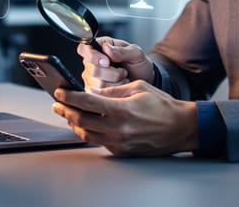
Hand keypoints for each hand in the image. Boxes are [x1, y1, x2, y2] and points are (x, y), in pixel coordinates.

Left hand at [52, 81, 197, 155]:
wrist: (181, 128)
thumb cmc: (163, 106)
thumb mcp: (139, 87)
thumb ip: (114, 89)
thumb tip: (94, 91)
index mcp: (121, 110)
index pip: (86, 102)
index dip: (69, 96)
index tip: (60, 91)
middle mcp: (118, 128)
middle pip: (81, 119)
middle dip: (65, 110)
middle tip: (58, 103)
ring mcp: (118, 142)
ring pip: (86, 133)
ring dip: (74, 122)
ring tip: (68, 113)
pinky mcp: (121, 151)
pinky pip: (98, 141)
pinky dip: (88, 132)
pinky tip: (85, 124)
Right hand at [77, 36, 154, 89]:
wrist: (143, 80)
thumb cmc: (138, 64)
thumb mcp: (136, 53)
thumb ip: (122, 51)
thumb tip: (106, 49)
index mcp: (99, 47)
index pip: (84, 49)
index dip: (93, 56)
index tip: (107, 61)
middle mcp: (91, 63)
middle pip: (93, 70)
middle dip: (113, 73)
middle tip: (123, 71)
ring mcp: (91, 79)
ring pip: (98, 85)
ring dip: (116, 83)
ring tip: (123, 78)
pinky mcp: (94, 92)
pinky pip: (102, 95)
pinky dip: (115, 92)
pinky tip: (120, 87)